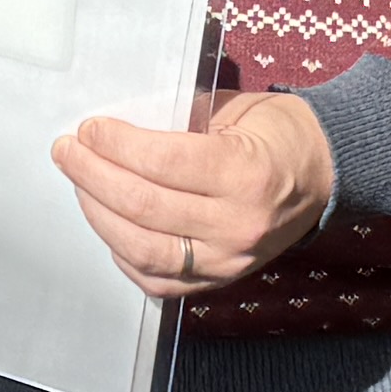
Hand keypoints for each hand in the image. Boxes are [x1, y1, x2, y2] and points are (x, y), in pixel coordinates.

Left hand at [54, 88, 338, 299]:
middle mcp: (237, 225)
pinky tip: (108, 224)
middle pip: (143, 206)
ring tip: (80, 185)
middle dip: (93, 176)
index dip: (115, 145)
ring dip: (99, 215)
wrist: (323, 174)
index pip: (162, 164)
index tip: (89, 128)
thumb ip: (177, 122)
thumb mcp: (233, 110)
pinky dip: (123, 253)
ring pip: (141, 249)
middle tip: (67, 151)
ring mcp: (227, 261)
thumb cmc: (274, 132)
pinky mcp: (218, 281)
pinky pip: (156, 279)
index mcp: (245, 174)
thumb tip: (112, 130)